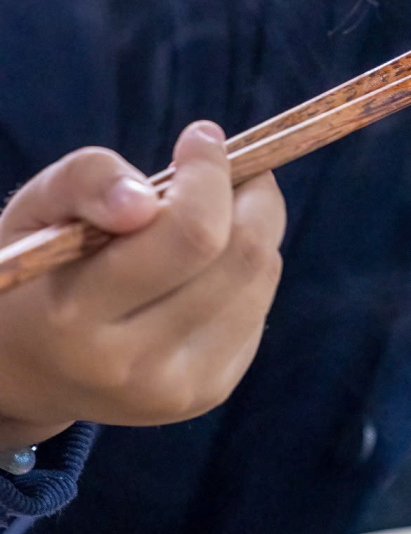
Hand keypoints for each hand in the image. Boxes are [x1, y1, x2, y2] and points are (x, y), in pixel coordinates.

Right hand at [0, 122, 284, 450]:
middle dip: (252, 193)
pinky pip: (259, 308)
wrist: (24, 370)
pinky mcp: (208, 394)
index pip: (190, 235)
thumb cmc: (38, 268)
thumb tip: (143, 200)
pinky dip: (248, 271)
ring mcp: (177, 390)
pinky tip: (206, 265)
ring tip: (217, 212)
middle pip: (243, 256)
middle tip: (232, 168)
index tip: (201, 138)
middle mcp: (132, 365)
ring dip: (255, 227)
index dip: (210, 173)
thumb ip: (86, 183)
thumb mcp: (38, 210)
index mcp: (77, 316)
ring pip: (262, 278)